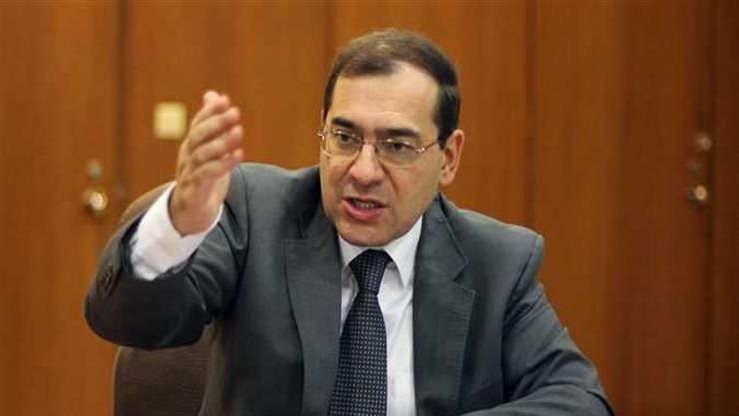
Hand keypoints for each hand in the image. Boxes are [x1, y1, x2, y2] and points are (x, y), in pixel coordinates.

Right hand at [169, 91, 243, 234]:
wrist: (188, 215)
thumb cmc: (202, 179)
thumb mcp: (209, 150)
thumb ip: (212, 125)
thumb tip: (213, 94)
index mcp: (190, 147)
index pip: (197, 124)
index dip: (209, 112)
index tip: (224, 100)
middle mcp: (187, 158)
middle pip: (198, 136)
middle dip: (216, 123)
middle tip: (235, 112)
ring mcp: (189, 175)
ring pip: (202, 155)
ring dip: (221, 143)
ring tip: (239, 131)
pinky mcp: (194, 191)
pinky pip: (207, 175)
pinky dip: (222, 164)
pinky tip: (238, 155)